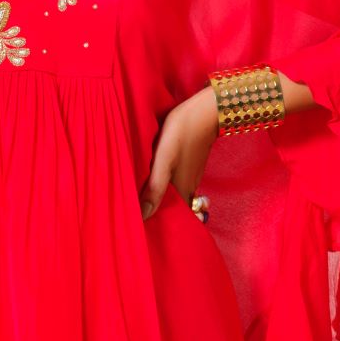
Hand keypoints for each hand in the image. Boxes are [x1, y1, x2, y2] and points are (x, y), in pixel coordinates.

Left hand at [142, 87, 217, 217]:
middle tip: (133, 216)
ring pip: (173, 196)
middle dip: (156, 214)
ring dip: (159, 200)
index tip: (138, 229)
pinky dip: (165, 188)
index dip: (156, 224)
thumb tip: (143, 216)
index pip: (170, 218)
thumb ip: (155, 187)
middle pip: (172, 209)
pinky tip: (152, 182)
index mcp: (181, 191)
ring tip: (138, 201)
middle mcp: (188, 189)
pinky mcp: (189, 167)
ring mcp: (190, 177)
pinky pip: (175, 184)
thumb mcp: (164, 159)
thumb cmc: (182, 133)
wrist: (206, 111)